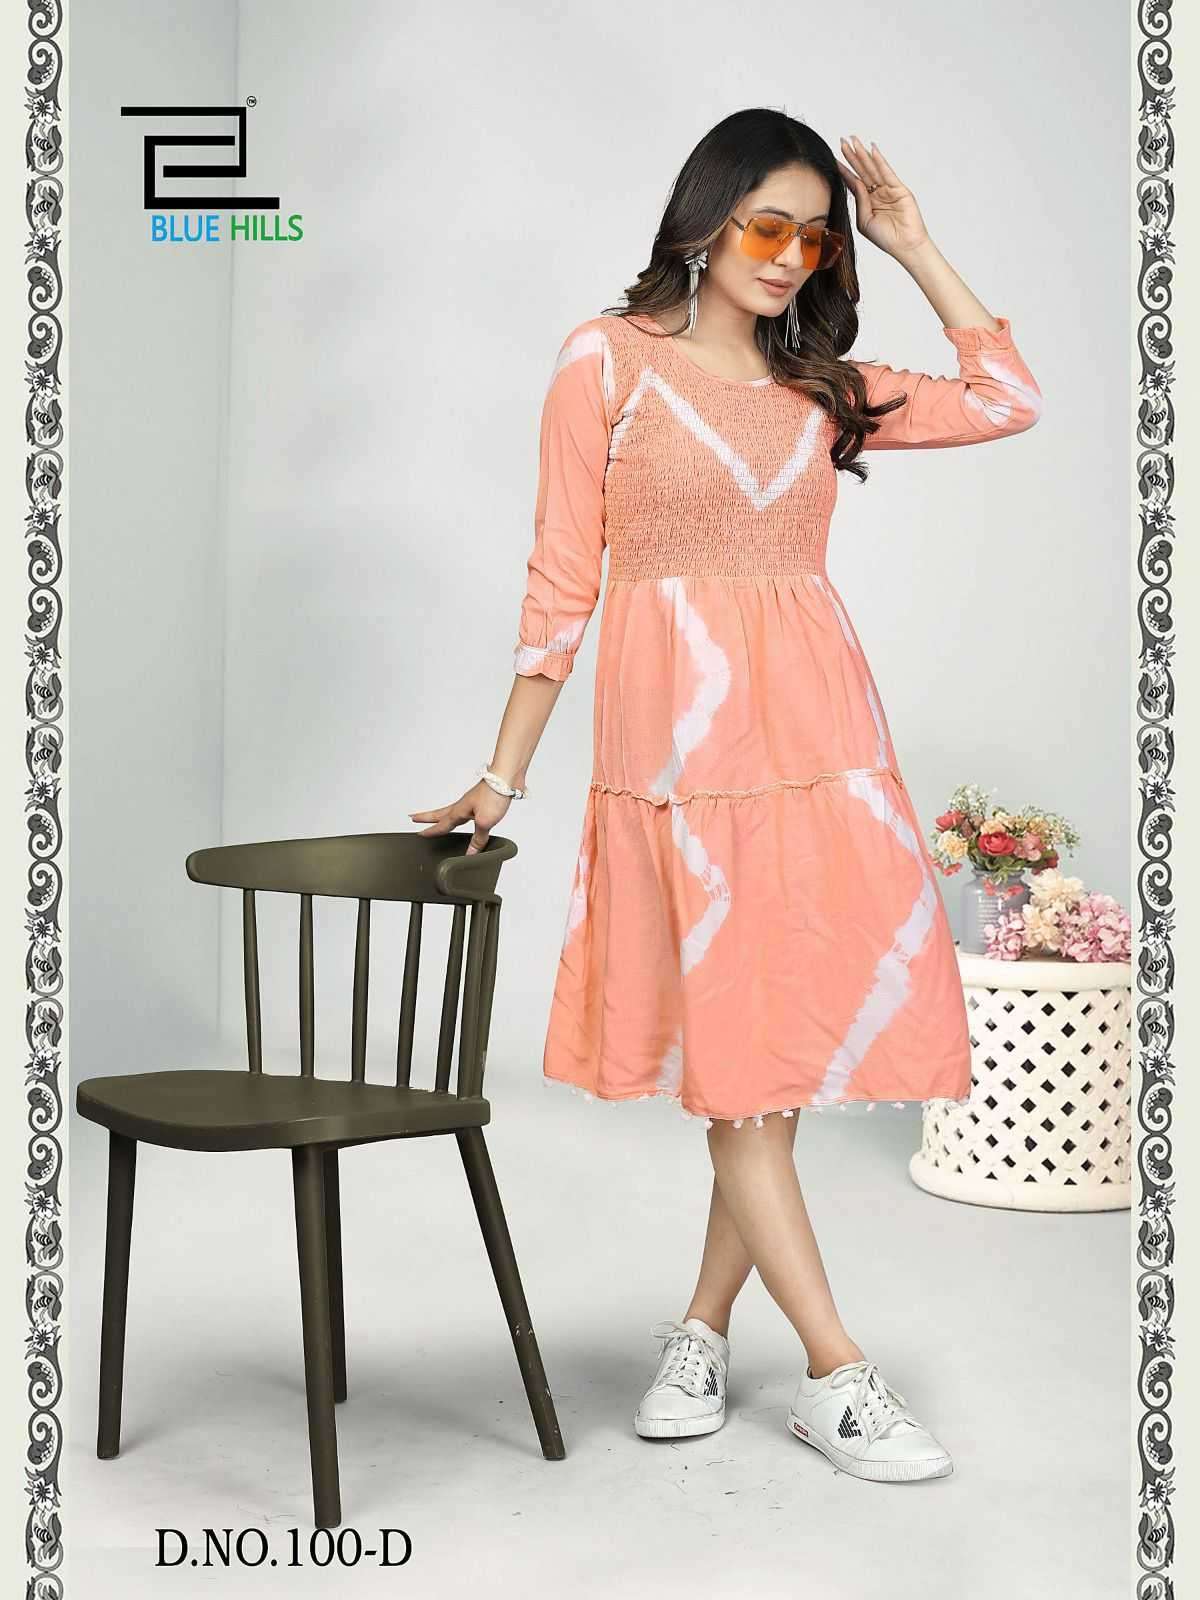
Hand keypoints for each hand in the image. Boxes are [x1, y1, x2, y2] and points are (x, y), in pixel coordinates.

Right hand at [408, 779, 513, 855]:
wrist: (507, 776)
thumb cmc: (494, 794)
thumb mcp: (485, 821)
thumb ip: (478, 838)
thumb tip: (471, 854)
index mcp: (460, 811)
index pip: (442, 824)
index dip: (431, 831)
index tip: (420, 834)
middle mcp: (463, 805)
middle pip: (440, 813)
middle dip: (427, 817)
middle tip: (414, 818)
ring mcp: (472, 801)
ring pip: (452, 811)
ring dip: (442, 815)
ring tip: (436, 818)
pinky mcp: (482, 799)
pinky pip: (466, 810)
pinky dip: (460, 815)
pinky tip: (467, 815)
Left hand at [836, 136, 930, 260]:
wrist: (904, 246)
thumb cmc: (885, 238)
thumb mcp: (865, 220)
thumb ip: (860, 201)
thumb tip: (856, 182)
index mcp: (867, 202)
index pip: (853, 182)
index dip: (844, 169)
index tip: (833, 158)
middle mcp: (877, 193)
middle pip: (862, 170)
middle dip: (852, 155)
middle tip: (842, 140)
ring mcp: (888, 189)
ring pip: (872, 168)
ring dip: (863, 154)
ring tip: (854, 140)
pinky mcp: (899, 188)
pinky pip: (886, 172)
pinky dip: (879, 160)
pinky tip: (872, 149)